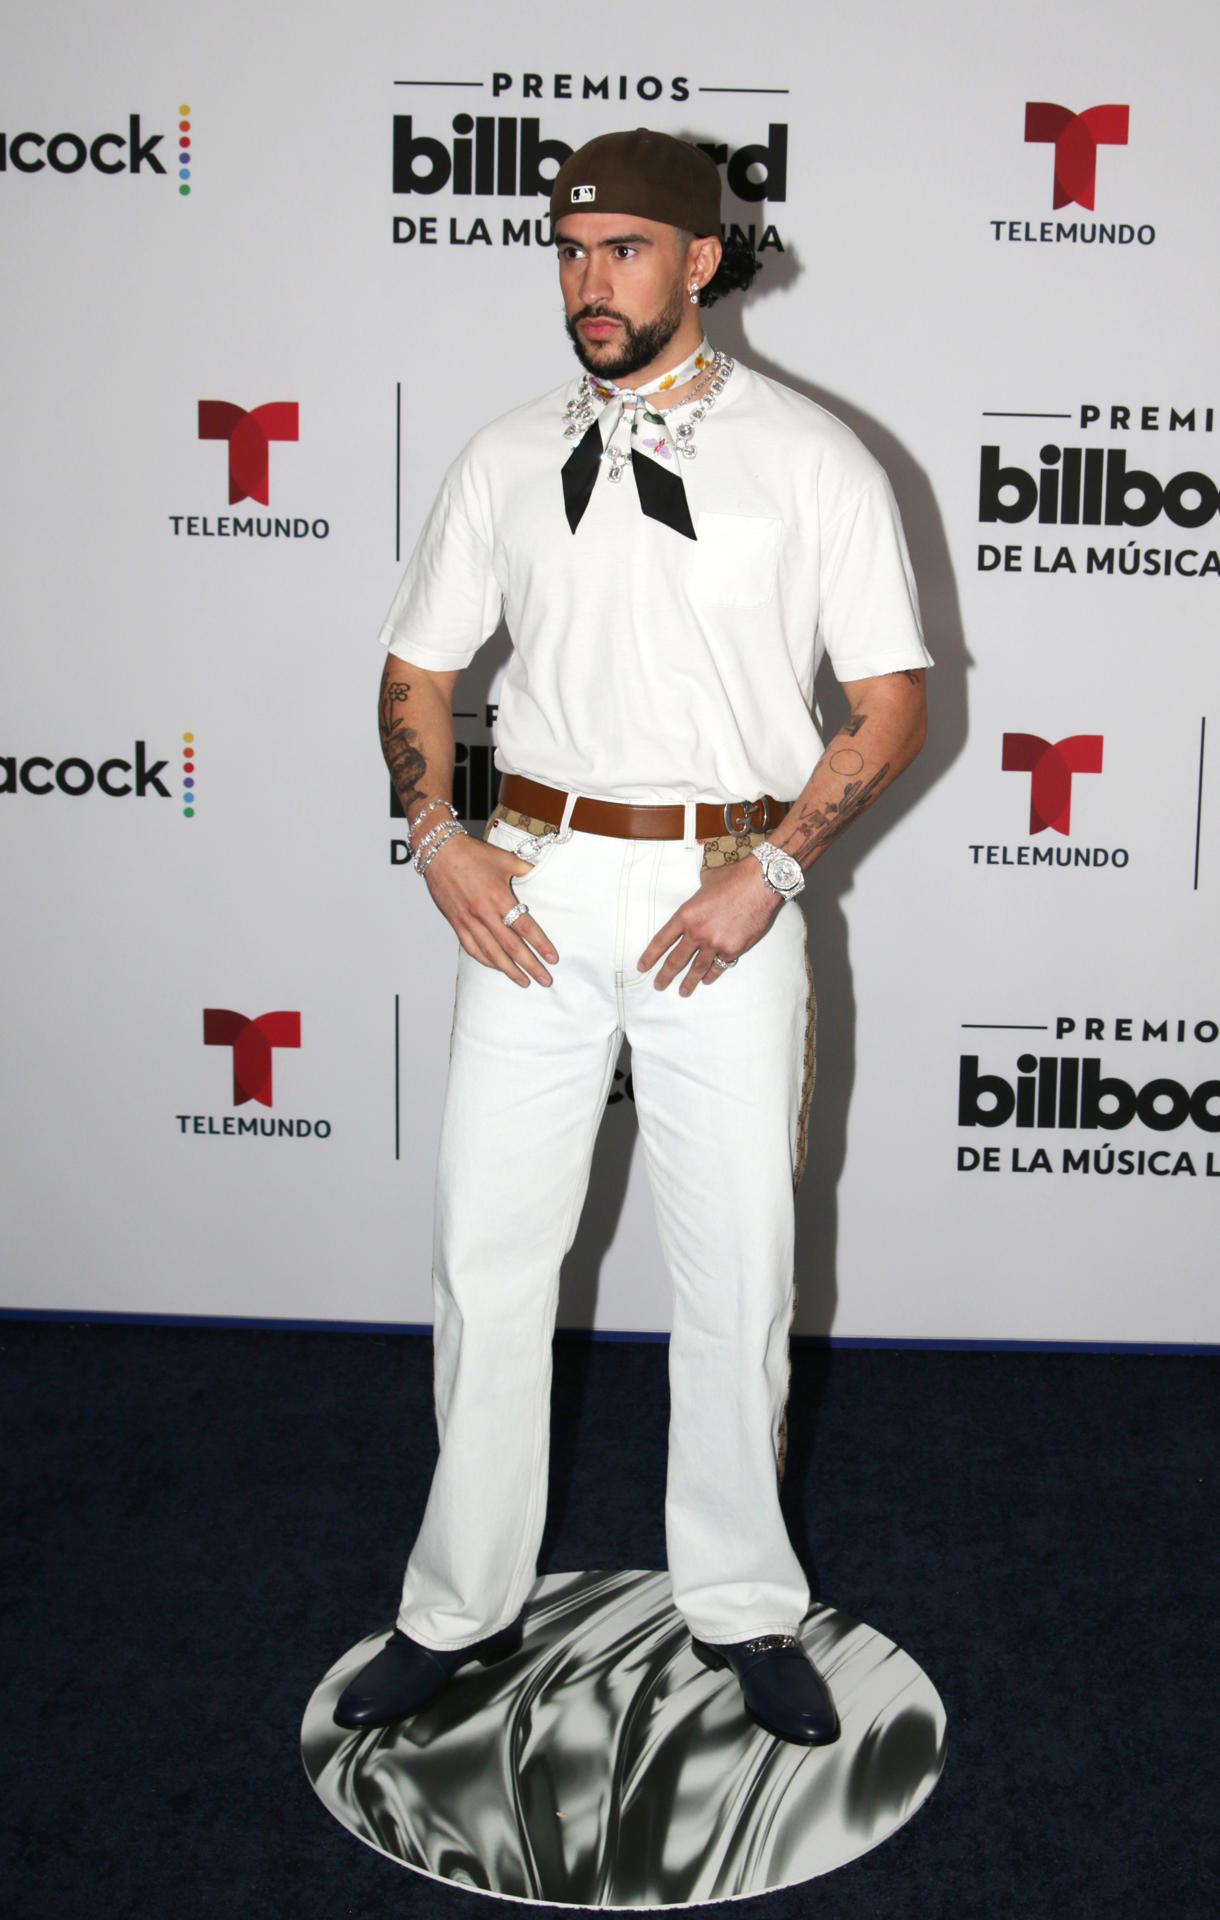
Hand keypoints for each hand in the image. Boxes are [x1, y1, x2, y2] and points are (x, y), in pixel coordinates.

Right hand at [422, 834, 557, 986]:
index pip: (524, 927)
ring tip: (523, 981)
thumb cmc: (471, 854)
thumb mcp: (504, 859)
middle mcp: (484, 913)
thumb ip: (525, 869)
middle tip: (544, 979)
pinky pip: (472, 948)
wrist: (438, 852)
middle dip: (529, 965)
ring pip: (491, 953)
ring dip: (509, 970)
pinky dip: (486, 960)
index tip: (551, 958)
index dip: (540, 945)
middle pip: (511, 947)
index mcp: (499, 897)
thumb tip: (541, 873)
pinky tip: (497, 967)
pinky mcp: (456, 924)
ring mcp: (468, 921)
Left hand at [637, 857, 782, 994]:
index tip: (642, 967)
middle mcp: (697, 932)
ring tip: (683, 992)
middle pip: (675, 960)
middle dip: (665, 976)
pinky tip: (707, 980)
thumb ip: (697, 897)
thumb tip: (697, 899)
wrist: (760, 883)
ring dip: (689, 982)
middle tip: (658, 985)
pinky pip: (719, 967)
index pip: (661, 940)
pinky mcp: (733, 949)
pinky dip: (712, 975)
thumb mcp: (705, 882)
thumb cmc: (733, 877)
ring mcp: (715, 943)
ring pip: (697, 968)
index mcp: (686, 915)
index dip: (650, 956)